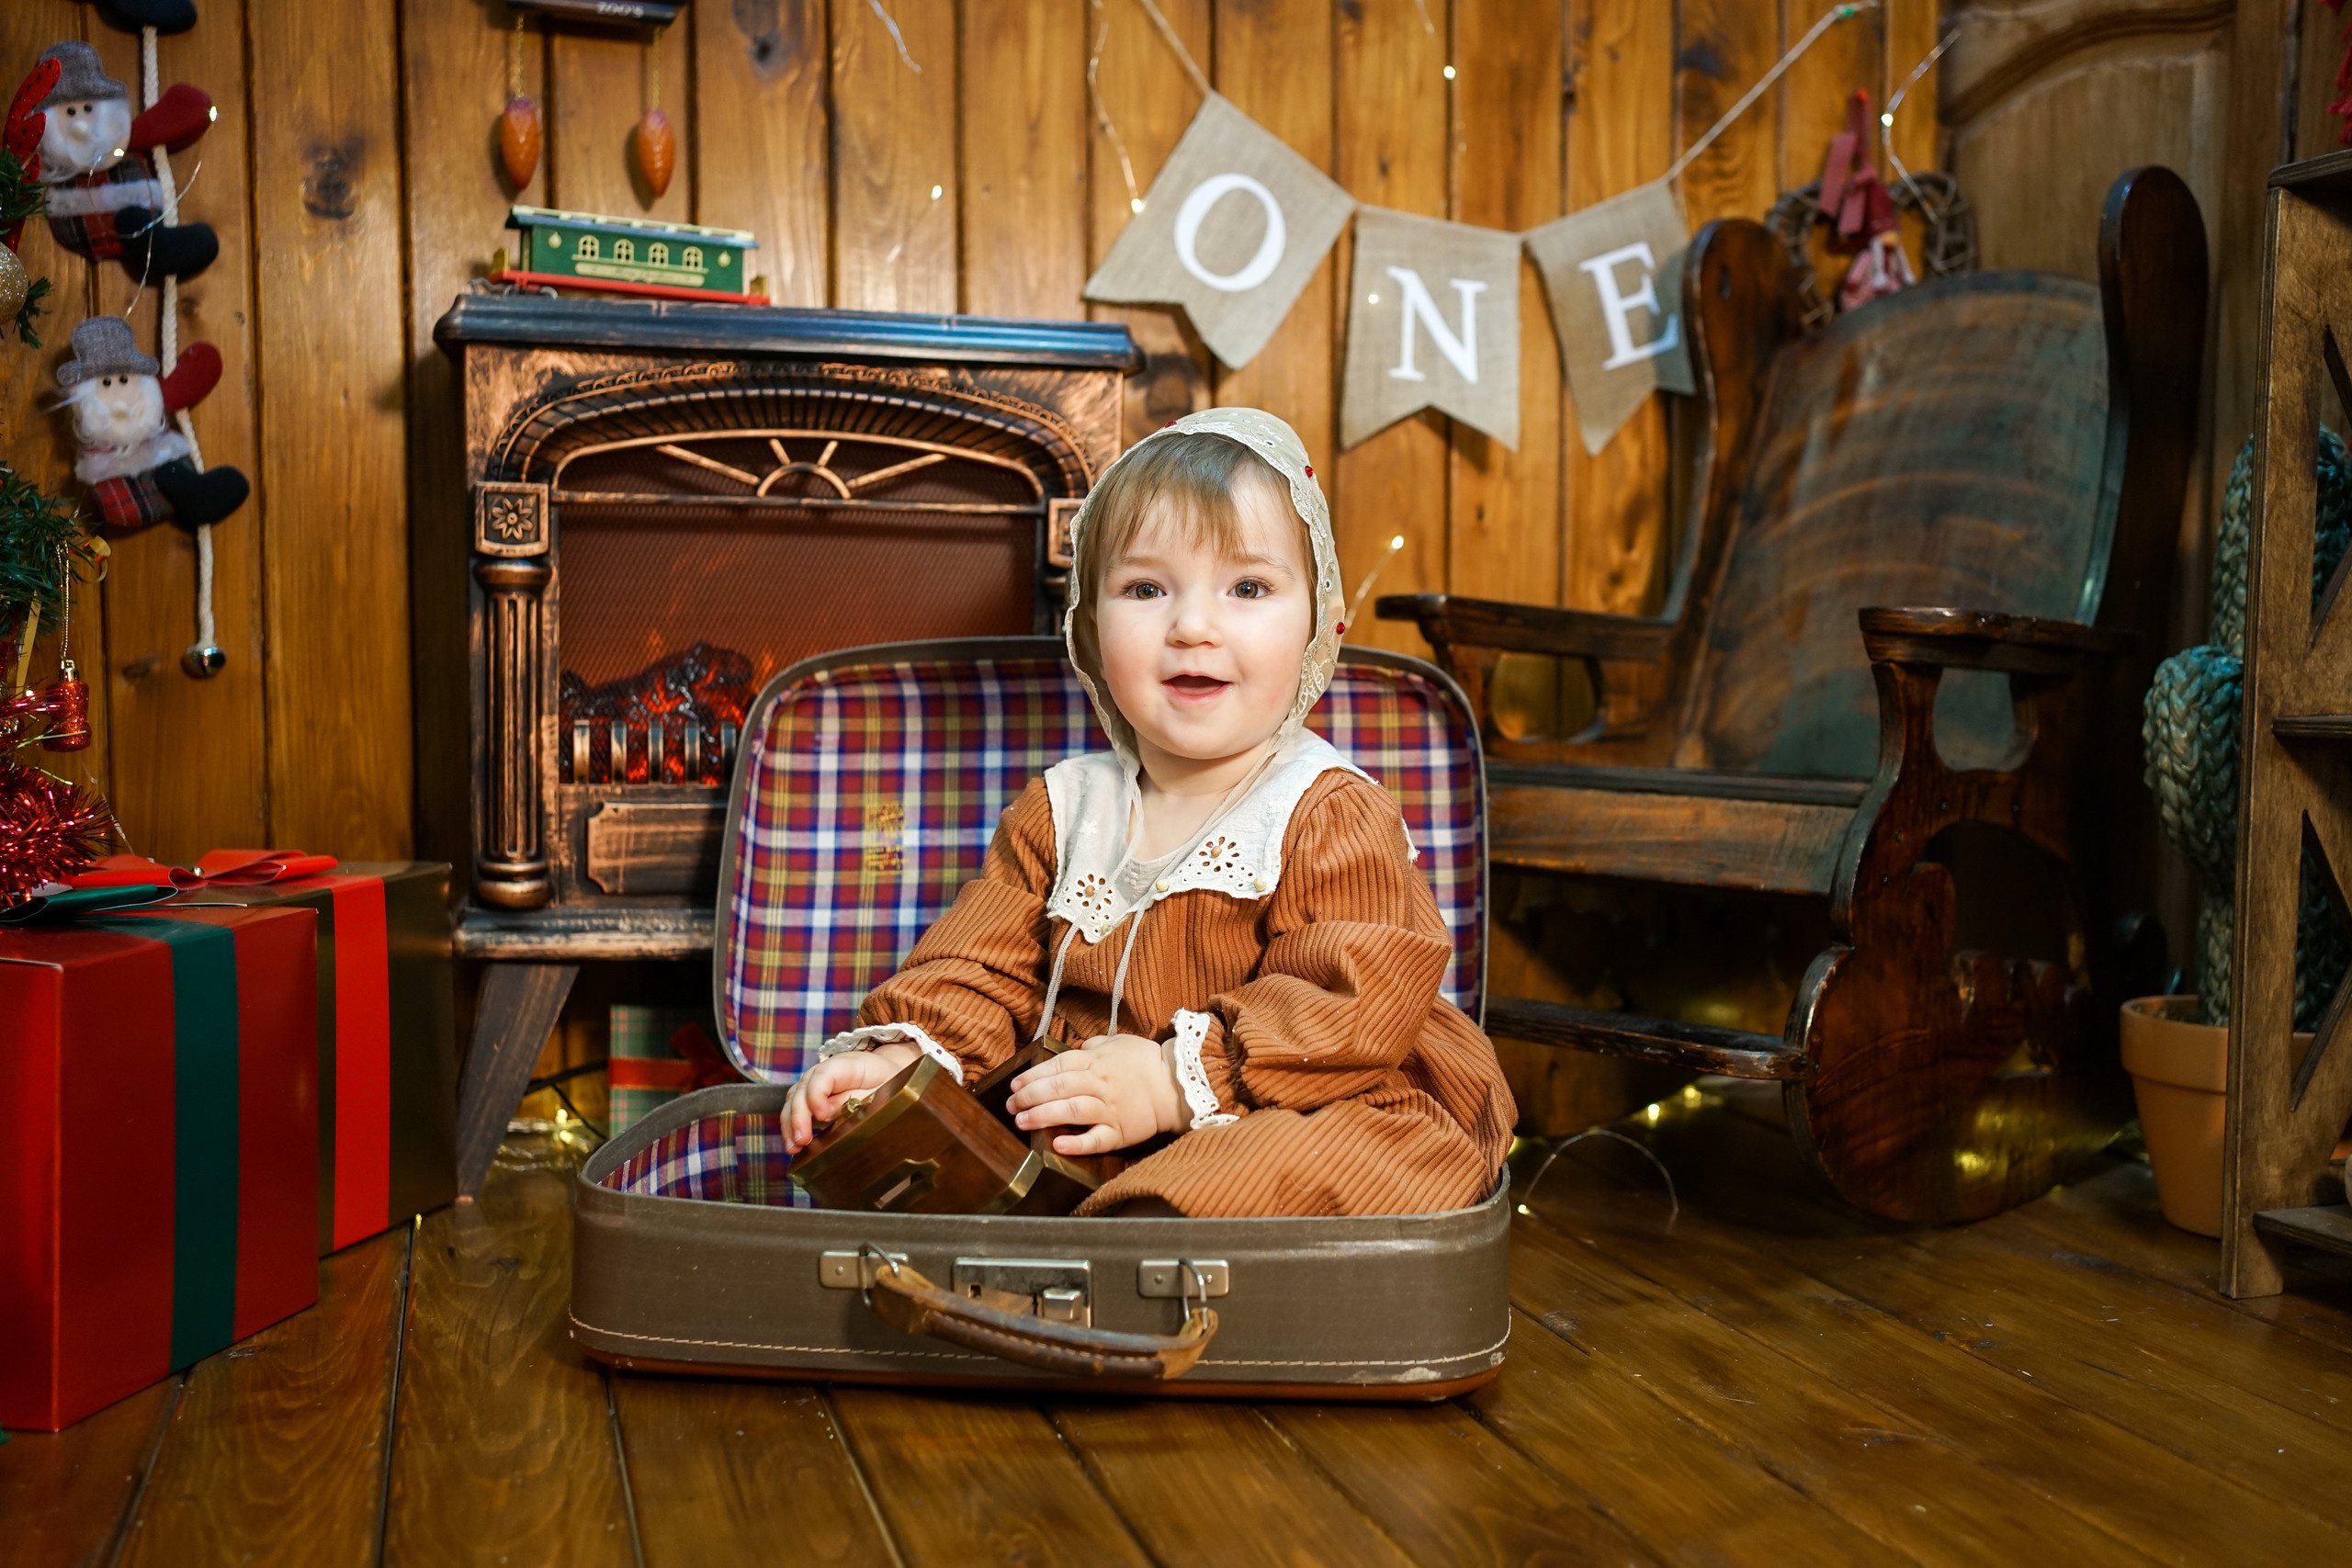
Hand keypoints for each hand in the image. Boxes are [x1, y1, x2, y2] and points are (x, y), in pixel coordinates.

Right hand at [781, 1042, 920, 1153]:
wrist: (885, 1074)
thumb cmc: (885, 1081)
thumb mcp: (880, 1090)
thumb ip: (856, 1099)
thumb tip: (827, 1114)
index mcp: (846, 1065)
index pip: (824, 1074)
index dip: (818, 1093)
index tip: (820, 1114)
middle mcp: (823, 1072)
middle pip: (803, 1088)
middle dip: (800, 1115)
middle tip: (802, 1139)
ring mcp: (812, 1084)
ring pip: (793, 1100)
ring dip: (790, 1125)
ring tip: (794, 1146)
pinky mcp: (808, 1099)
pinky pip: (793, 1110)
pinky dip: (790, 1128)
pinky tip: (793, 1145)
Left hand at [1005, 1033, 1182, 1156]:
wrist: (1177, 1086)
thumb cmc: (1145, 1063)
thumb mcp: (1118, 1043)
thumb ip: (1093, 1045)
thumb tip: (1074, 1047)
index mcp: (1095, 1061)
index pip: (1057, 1066)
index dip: (1033, 1075)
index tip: (1014, 1085)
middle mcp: (1098, 1084)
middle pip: (1058, 1088)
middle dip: (1029, 1096)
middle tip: (1010, 1105)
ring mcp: (1108, 1109)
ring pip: (1070, 1111)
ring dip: (1043, 1115)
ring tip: (1021, 1121)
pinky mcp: (1119, 1132)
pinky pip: (1096, 1140)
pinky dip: (1077, 1143)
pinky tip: (1058, 1145)